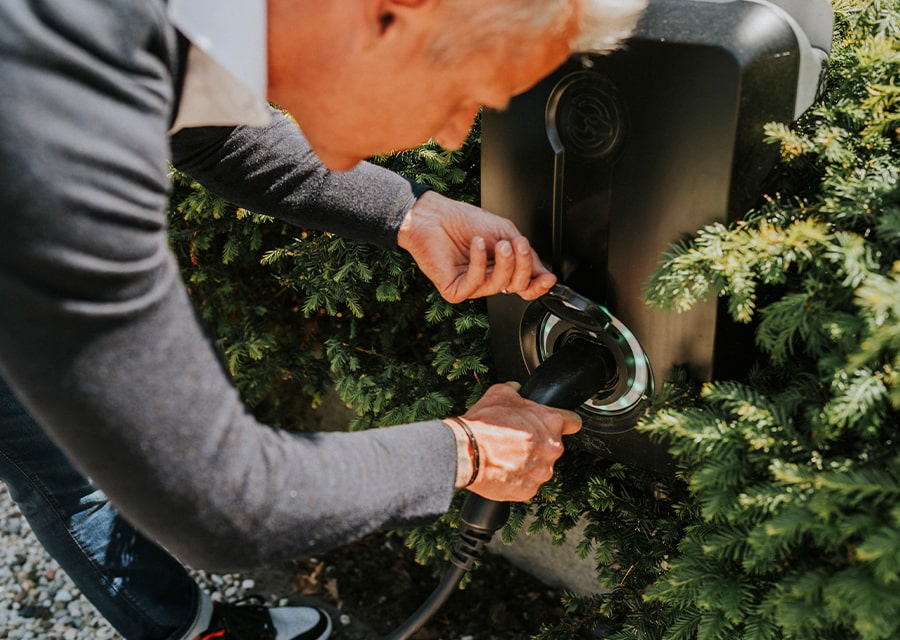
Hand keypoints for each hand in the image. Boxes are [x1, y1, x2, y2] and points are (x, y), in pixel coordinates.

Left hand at [397, 191, 555, 303]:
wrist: (434, 216)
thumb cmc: (464, 221)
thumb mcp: (503, 231)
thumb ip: (524, 251)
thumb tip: (543, 271)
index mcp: (501, 267)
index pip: (524, 284)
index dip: (538, 284)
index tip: (549, 278)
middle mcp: (488, 279)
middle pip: (517, 285)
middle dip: (523, 266)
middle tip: (519, 246)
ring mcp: (472, 286)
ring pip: (499, 285)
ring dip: (503, 263)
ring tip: (500, 243)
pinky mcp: (455, 290)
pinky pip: (475, 283)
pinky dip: (479, 262)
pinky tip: (477, 244)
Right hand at [444, 383, 582, 501]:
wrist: (465, 452)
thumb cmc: (484, 424)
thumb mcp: (500, 394)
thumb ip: (515, 390)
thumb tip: (516, 388)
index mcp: (551, 422)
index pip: (573, 422)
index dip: (564, 422)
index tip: (556, 425)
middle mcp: (552, 448)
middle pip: (552, 446)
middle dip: (538, 443)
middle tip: (516, 440)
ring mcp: (542, 472)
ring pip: (540, 466)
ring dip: (528, 463)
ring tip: (505, 456)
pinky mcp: (529, 490)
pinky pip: (527, 483)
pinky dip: (517, 479)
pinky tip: (502, 470)